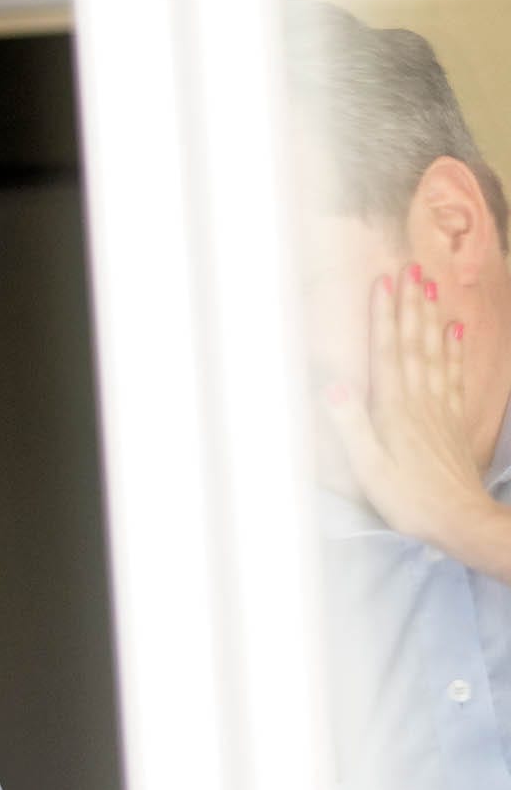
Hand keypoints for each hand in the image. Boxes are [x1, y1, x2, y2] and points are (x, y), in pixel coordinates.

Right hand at [324, 265, 488, 548]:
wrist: (459, 518)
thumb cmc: (407, 497)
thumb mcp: (368, 467)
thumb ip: (351, 424)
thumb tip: (331, 384)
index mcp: (394, 409)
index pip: (387, 353)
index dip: (384, 317)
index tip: (383, 283)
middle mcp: (419, 400)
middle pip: (413, 344)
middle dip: (409, 306)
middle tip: (410, 270)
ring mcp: (440, 408)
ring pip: (434, 353)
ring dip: (430, 319)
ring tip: (430, 288)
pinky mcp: (454, 421)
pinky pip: (454, 375)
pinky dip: (455, 350)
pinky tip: (456, 330)